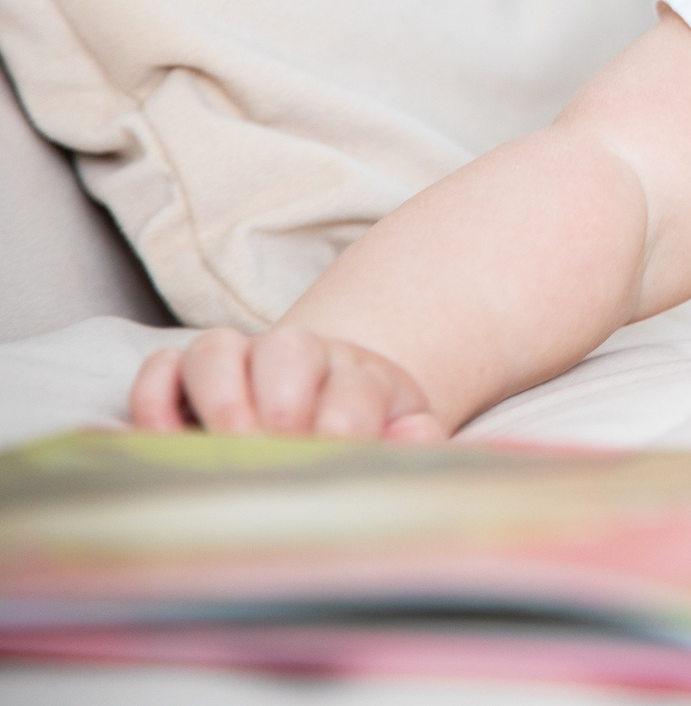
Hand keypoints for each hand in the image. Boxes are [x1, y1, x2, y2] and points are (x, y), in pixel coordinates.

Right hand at [130, 325, 446, 440]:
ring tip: (228, 451)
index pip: (354, 390)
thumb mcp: (401, 444)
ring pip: (216, 349)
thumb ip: (415, 444)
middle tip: (278, 454)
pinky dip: (153, 402)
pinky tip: (165, 448)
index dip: (343, 426)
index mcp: (361, 376)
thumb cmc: (365, 443)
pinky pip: (158, 370)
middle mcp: (299, 357)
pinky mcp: (183, 377)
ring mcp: (239, 361)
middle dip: (283, 403)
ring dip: (219, 398)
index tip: (335, 461)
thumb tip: (417, 436)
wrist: (325, 417)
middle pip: (288, 349)